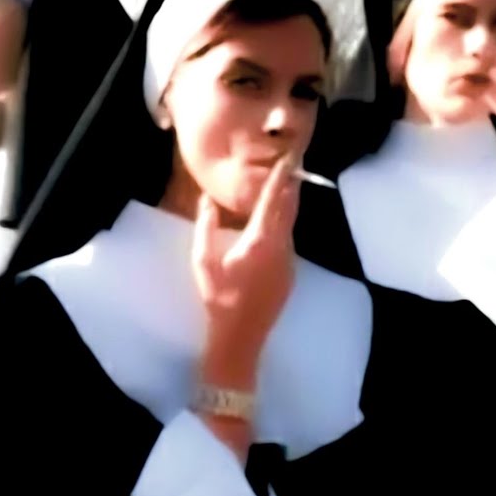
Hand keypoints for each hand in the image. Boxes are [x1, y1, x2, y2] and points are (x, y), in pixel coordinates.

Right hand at [191, 155, 300, 463]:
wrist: (240, 338)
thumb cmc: (217, 298)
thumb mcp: (203, 260)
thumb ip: (205, 226)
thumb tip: (206, 199)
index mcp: (260, 240)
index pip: (273, 200)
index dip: (279, 177)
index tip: (287, 157)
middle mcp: (281, 247)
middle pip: (290, 209)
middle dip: (291, 186)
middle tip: (293, 164)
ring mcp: (289, 263)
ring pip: (291, 227)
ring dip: (288, 207)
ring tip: (284, 188)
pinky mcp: (290, 276)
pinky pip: (288, 243)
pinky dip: (284, 227)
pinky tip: (274, 226)